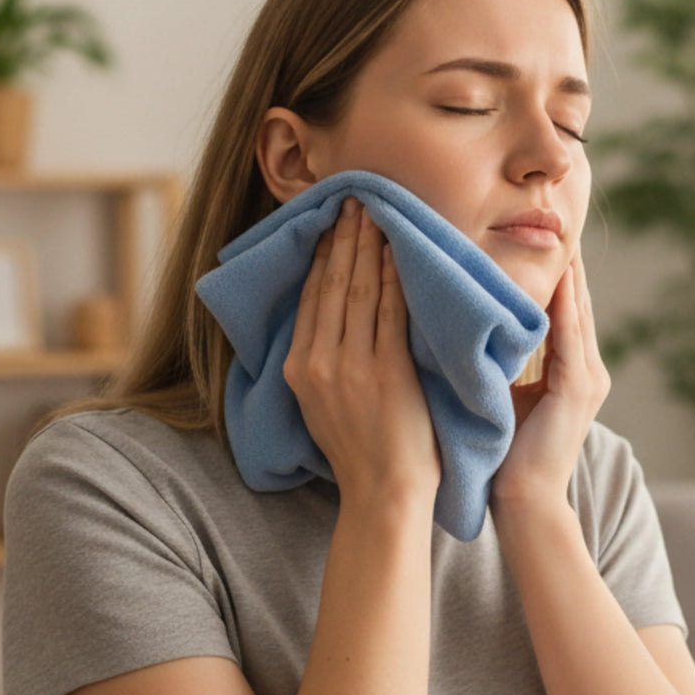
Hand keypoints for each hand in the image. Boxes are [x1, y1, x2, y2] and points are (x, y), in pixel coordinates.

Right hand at [283, 198, 440, 505]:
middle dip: (343, 238)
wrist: (383, 494)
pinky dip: (394, 276)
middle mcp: (318, 363)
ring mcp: (352, 366)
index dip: (321, 255)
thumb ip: (322, 363)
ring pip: (359, 290)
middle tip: (355, 200)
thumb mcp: (321, 405)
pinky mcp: (387, 372)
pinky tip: (397, 250)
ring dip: (367, 246)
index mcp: (298, 369)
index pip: (310, 297)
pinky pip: (391, 312)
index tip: (330, 223)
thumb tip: (330, 323)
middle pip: (331, 284)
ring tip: (375, 212)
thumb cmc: (361, 452)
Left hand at [489, 252, 610, 511]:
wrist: (522, 504)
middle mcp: (587, 369)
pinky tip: (555, 275)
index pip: (562, 308)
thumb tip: (468, 324)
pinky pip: (569, 335)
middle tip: (546, 215)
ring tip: (551, 232)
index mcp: (570, 371)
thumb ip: (501, 361)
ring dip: (564, 272)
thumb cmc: (502, 456)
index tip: (530, 233)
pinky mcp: (578, 389)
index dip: (550, 272)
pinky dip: (562, 303)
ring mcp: (588, 379)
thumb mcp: (503, 394)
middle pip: (576, 301)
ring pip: (577, 310)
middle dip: (561, 261)